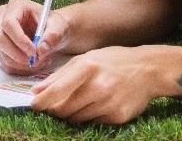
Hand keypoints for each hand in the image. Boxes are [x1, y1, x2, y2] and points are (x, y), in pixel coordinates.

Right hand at [0, 0, 71, 73]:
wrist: (52, 32)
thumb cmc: (54, 25)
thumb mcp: (59, 26)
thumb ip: (53, 36)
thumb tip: (41, 50)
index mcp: (15, 6)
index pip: (8, 23)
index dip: (19, 40)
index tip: (34, 52)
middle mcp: (2, 17)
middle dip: (17, 54)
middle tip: (35, 61)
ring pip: (1, 52)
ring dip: (20, 63)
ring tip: (40, 61)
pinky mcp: (0, 47)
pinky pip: (4, 62)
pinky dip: (19, 68)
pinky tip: (34, 64)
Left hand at [31, 45, 158, 124]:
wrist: (148, 70)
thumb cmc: (111, 61)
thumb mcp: (84, 59)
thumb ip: (59, 75)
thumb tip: (36, 91)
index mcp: (87, 67)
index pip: (57, 90)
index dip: (42, 101)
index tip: (33, 105)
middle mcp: (98, 87)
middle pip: (64, 109)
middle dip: (54, 109)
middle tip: (52, 106)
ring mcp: (109, 104)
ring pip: (77, 118)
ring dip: (70, 114)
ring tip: (76, 102)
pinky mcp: (118, 117)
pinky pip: (93, 122)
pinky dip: (87, 116)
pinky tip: (94, 105)